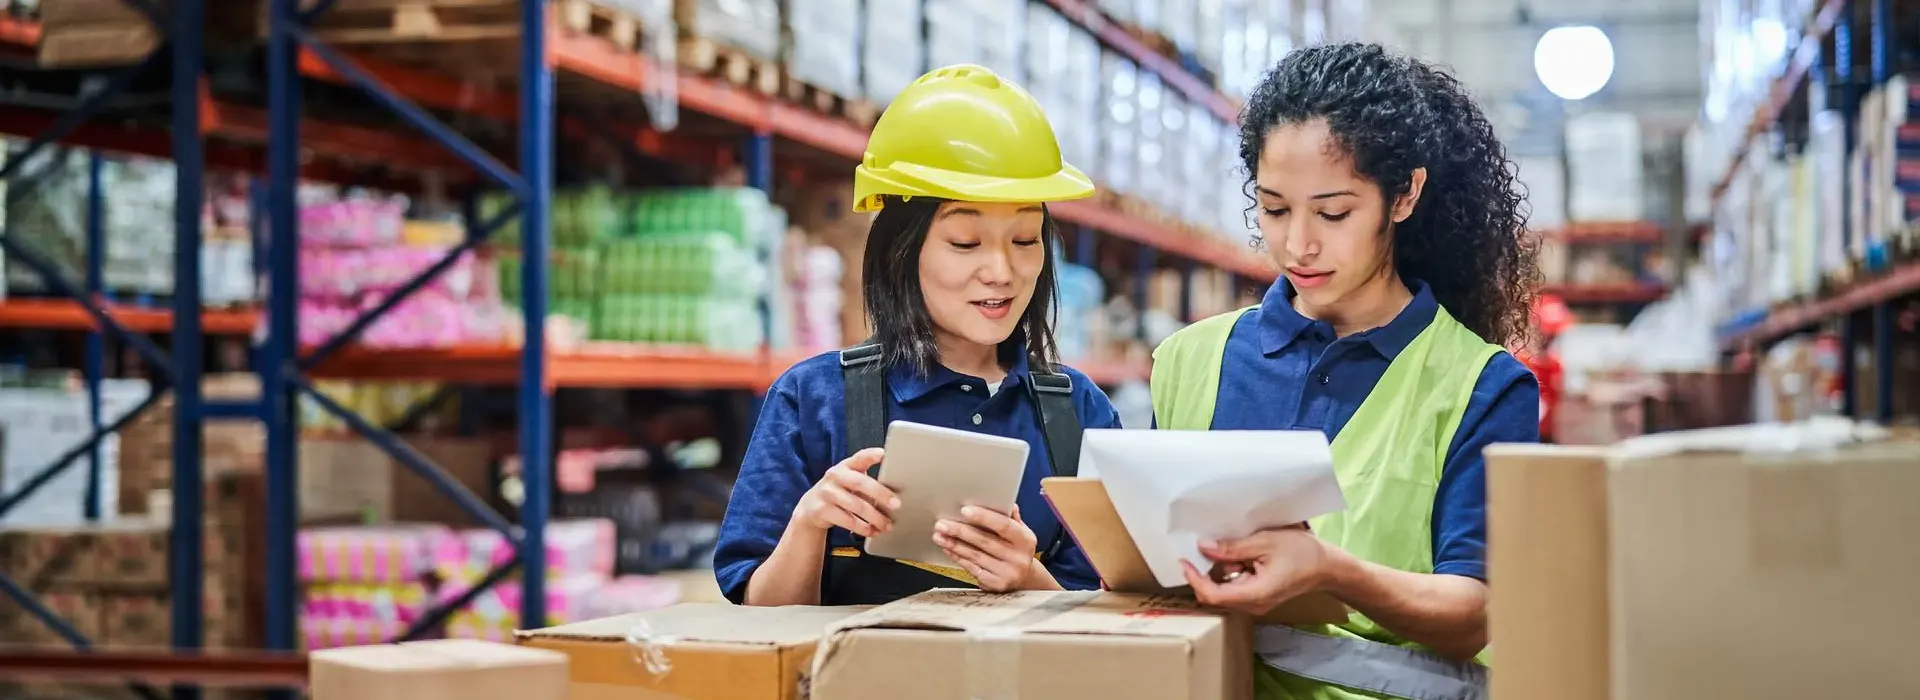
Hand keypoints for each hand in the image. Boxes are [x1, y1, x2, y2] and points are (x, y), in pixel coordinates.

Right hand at [793, 447, 898, 536]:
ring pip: (856, 506)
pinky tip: (872, 531)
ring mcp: (827, 493)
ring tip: (888, 525)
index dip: (871, 455)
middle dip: (881, 494)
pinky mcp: (822, 510)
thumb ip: (868, 483)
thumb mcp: (850, 482)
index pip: (859, 457)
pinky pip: (848, 521)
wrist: (811, 508)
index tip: (884, 454)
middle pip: (860, 483)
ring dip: (876, 518)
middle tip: (897, 504)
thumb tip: (894, 496)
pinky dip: (863, 528)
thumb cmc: (839, 492)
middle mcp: (835, 476)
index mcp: (846, 465)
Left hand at [933, 505, 1040, 591]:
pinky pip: (972, 568)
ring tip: (939, 535)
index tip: (964, 510)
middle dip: (960, 531)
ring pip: (975, 555)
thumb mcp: (1021, 532)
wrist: (1026, 579)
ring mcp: (1007, 573)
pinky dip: (958, 557)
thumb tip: (1002, 499)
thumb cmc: (1017, 549)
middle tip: (942, 523)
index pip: (1003, 525)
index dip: (983, 517)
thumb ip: (1010, 517)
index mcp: (1025, 540)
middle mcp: (1018, 557)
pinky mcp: (995, 584)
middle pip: (985, 541)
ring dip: (954, 544)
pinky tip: (948, 548)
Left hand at [1181, 524, 1330, 615]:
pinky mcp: (1258, 598)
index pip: (1212, 594)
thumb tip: (1204, 547)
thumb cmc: (1301, 553)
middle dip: (1205, 573)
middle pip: (1215, 595)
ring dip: (1220, 571)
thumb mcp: (1265, 542)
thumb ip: (1233, 548)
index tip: (1184, 561)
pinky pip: (1235, 588)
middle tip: (1202, 549)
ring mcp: (1256, 604)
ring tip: (1232, 549)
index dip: (1194, 579)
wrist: (1327, 567)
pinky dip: (1231, 573)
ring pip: (1224, 591)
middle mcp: (1252, 605)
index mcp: (1254, 594)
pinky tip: (1241, 556)